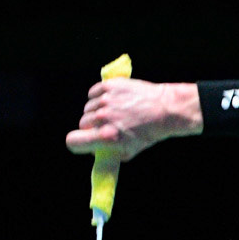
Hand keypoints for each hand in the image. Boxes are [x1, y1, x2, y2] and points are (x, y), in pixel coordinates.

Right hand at [65, 79, 193, 160]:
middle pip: (83, 123)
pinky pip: (93, 93)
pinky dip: (99, 97)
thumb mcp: (129, 151)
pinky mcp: (110, 86)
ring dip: (97, 111)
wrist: (166, 109)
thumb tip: (93, 152)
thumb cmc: (149, 132)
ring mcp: (106, 100)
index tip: (84, 140)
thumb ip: (108, 154)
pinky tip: (112, 101)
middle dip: (93, 126)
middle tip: (109, 125)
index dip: (77, 141)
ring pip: (88, 108)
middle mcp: (103, 118)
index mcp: (106, 137)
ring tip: (116, 112)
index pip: (73, 141)